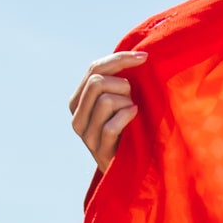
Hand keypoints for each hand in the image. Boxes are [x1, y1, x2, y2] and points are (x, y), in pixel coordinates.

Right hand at [69, 50, 145, 170]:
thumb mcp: (121, 102)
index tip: (145, 57)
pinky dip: (127, 117)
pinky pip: (111, 125)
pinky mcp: (99, 151)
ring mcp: (86, 136)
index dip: (120, 59)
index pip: (94, 68)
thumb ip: (118, 81)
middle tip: (135, 98)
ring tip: (134, 112)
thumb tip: (137, 54)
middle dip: (123, 84)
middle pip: (97, 81)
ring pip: (105, 100)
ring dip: (126, 102)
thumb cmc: (131, 130)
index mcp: (78, 101)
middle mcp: (77, 117)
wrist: (133, 168)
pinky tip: (135, 117)